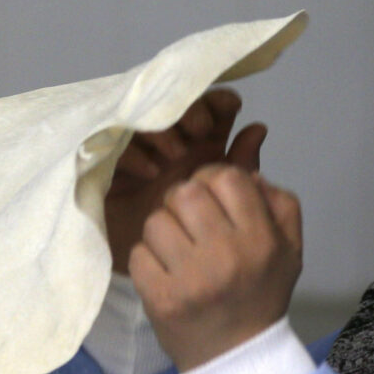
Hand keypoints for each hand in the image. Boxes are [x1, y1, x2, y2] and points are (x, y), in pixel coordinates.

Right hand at [104, 88, 266, 273]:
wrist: (163, 273)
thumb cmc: (197, 238)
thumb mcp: (226, 202)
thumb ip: (241, 167)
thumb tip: (258, 128)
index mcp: (203, 143)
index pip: (210, 106)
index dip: (219, 100)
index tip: (231, 107)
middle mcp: (172, 141)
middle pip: (178, 104)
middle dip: (192, 110)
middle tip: (202, 129)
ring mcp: (143, 152)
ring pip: (147, 118)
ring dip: (165, 131)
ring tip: (178, 154)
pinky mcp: (115, 168)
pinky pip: (119, 147)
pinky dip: (137, 154)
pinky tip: (152, 172)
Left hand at [130, 164, 302, 371]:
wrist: (237, 357)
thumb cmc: (261, 294)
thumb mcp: (288, 248)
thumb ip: (278, 202)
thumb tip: (247, 171)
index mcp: (260, 240)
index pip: (226, 177)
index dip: (213, 178)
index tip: (212, 198)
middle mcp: (226, 256)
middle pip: (184, 193)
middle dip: (182, 201)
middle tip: (189, 221)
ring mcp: (191, 280)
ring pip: (156, 221)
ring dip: (163, 230)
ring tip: (177, 250)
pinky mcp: (161, 299)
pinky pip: (138, 253)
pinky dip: (147, 259)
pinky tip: (165, 272)